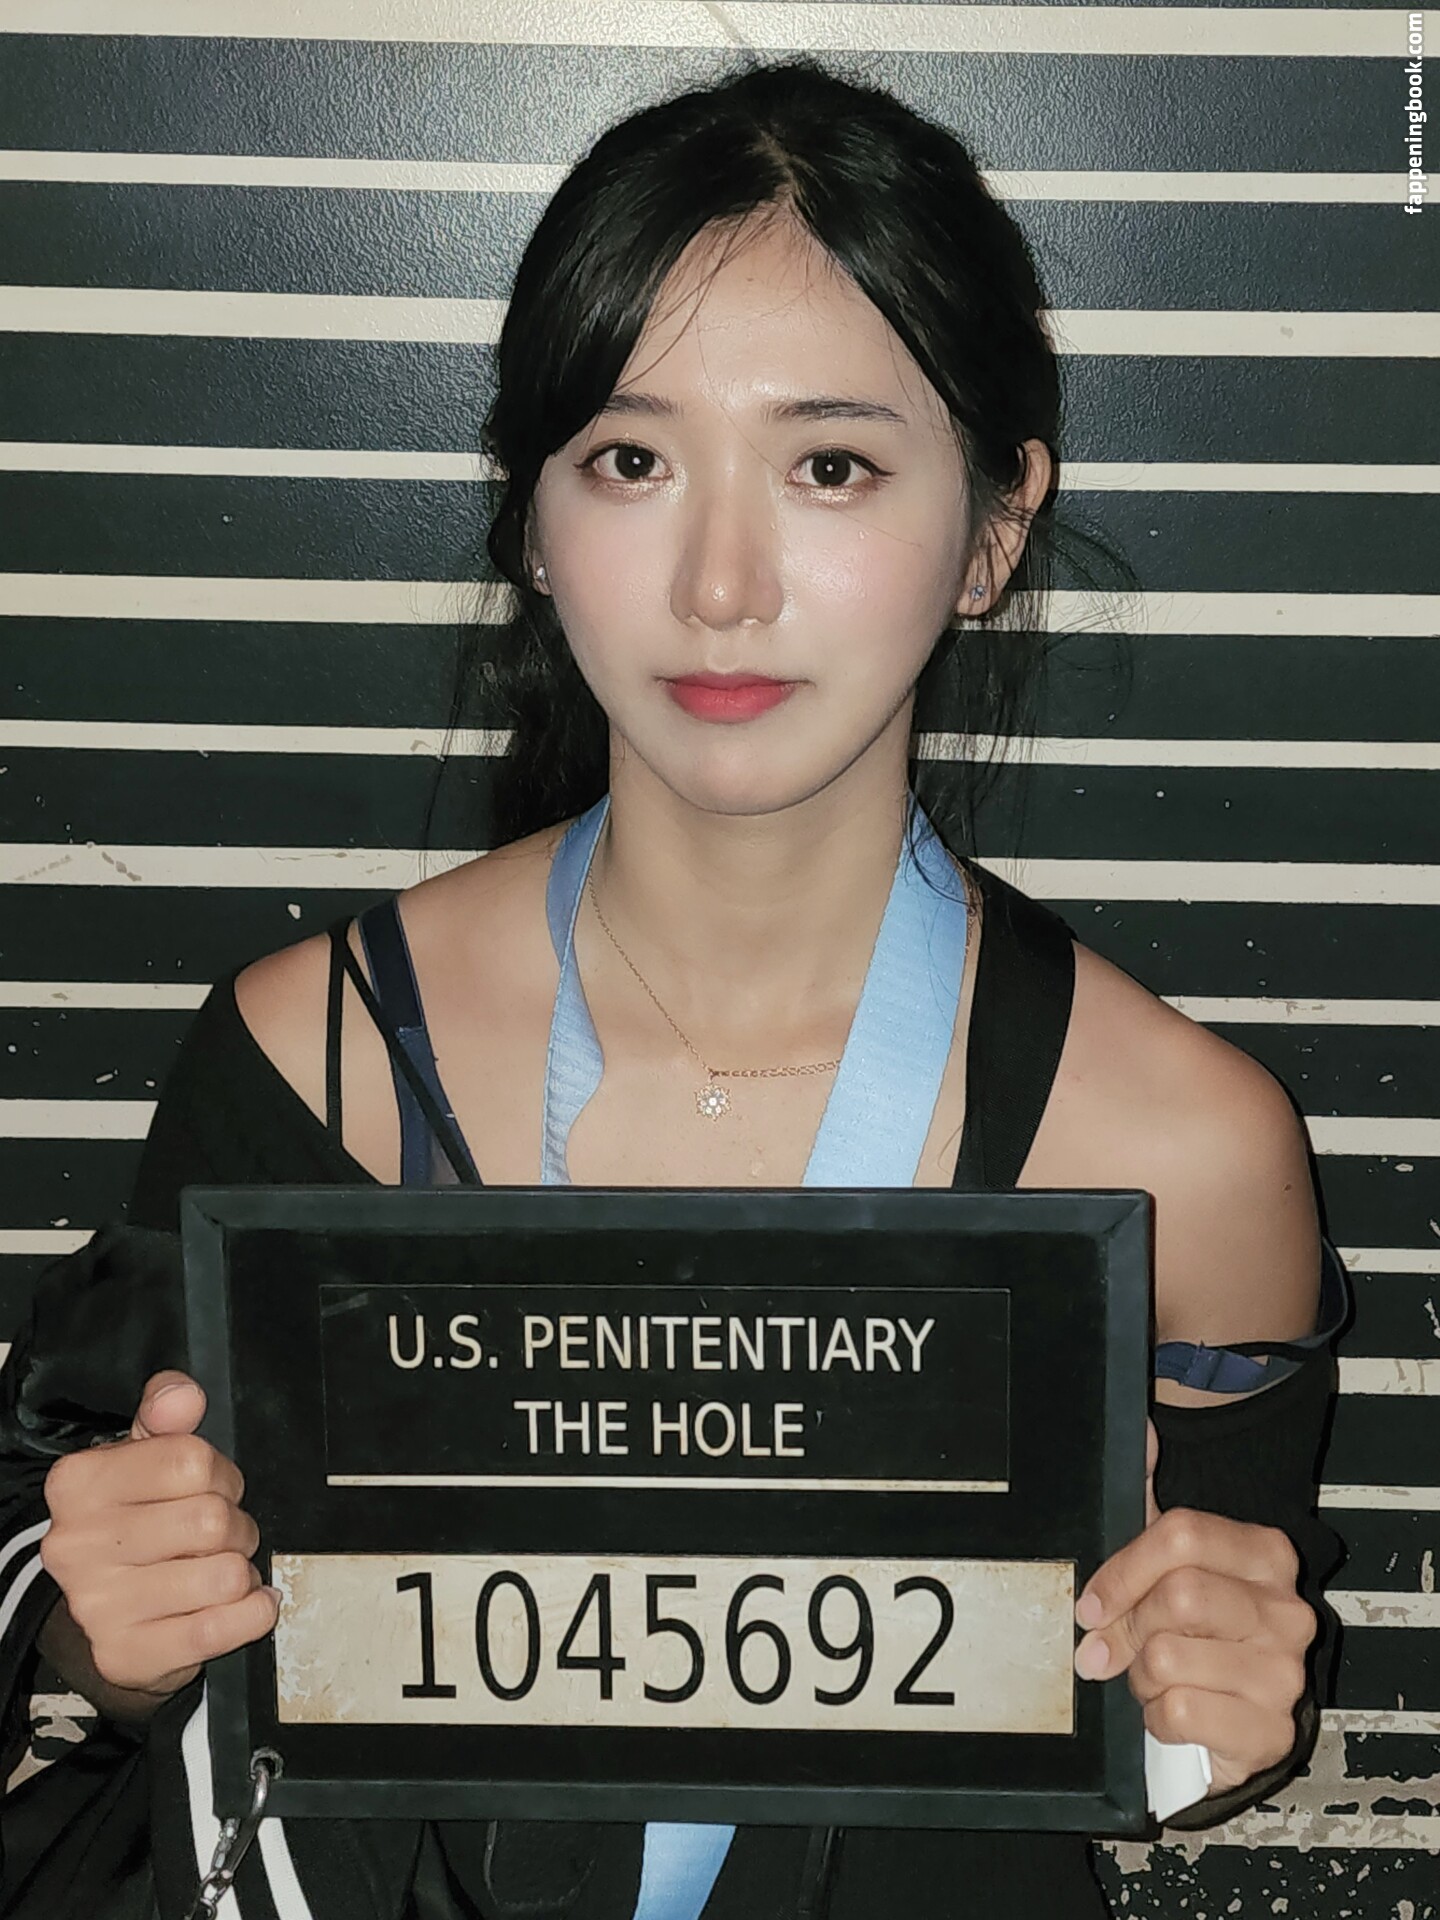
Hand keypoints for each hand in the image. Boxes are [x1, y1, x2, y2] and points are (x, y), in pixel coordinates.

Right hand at [39, 1369, 279, 1706]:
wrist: (110, 1605)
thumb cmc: (137, 1517)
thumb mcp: (145, 1454)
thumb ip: (166, 1414)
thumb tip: (182, 1396)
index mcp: (79, 1484)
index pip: (191, 1461)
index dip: (222, 1474)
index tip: (213, 1487)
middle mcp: (77, 1544)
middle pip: (212, 1521)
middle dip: (236, 1526)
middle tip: (223, 1534)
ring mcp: (97, 1605)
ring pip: (223, 1576)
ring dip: (241, 1572)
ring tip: (221, 1568)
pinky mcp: (126, 1653)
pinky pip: (217, 1630)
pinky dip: (250, 1615)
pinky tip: (245, 1603)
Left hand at [1073, 1418, 1315, 1797]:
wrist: (1229, 1723)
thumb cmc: (1194, 1635)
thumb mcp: (1168, 1561)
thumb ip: (1149, 1491)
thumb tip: (1141, 1430)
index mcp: (1264, 1554)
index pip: (1182, 1536)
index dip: (1122, 1570)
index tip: (1092, 1602)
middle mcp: (1285, 1610)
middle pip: (1177, 1597)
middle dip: (1128, 1627)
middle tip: (1114, 1647)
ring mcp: (1285, 1673)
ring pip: (1170, 1659)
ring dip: (1141, 1676)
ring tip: (1153, 1678)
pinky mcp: (1271, 1731)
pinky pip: (1181, 1712)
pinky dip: (1157, 1717)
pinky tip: (1171, 1710)